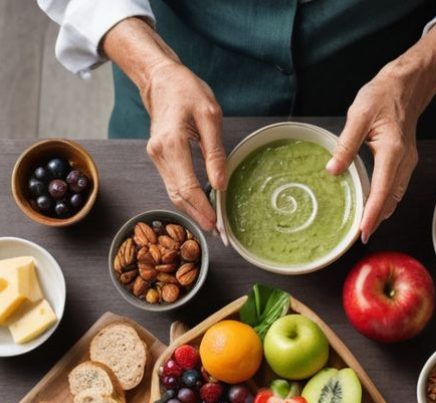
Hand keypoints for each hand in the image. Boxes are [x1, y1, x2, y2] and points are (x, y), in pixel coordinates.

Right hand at [142, 61, 225, 230]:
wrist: (160, 80)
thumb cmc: (186, 91)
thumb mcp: (210, 116)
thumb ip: (215, 152)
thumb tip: (220, 184)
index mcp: (172, 143)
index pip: (187, 186)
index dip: (202, 208)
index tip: (216, 223)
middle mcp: (159, 154)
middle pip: (177, 196)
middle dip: (198, 215)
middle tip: (217, 231)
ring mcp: (156, 157)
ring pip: (173, 193)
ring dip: (192, 210)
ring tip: (212, 222)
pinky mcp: (159, 158)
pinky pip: (172, 184)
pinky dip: (187, 198)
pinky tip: (201, 205)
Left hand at [327, 21, 435, 242]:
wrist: (408, 83)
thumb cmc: (383, 95)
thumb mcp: (359, 115)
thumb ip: (346, 144)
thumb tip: (333, 170)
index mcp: (392, 152)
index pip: (382, 191)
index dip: (372, 215)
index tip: (363, 232)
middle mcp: (404, 161)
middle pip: (391, 199)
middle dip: (377, 220)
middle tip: (360, 237)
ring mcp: (408, 162)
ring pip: (396, 195)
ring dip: (382, 212)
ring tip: (366, 226)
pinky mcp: (406, 161)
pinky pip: (397, 187)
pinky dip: (387, 200)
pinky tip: (375, 206)